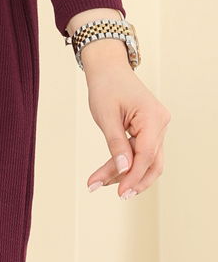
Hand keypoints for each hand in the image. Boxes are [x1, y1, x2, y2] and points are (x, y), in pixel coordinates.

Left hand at [84, 60, 171, 199]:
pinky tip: (111, 172)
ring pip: (147, 159)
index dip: (133, 176)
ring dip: (128, 173)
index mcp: (152, 117)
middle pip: (151, 161)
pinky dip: (127, 161)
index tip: (120, 192)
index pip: (146, 155)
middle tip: (115, 194)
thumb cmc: (105, 86)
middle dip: (132, 179)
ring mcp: (157, 126)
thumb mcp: (106, 115)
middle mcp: (160, 122)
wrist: (107, 67)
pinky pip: (142, 150)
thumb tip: (124, 170)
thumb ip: (116, 144)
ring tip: (103, 182)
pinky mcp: (150, 128)